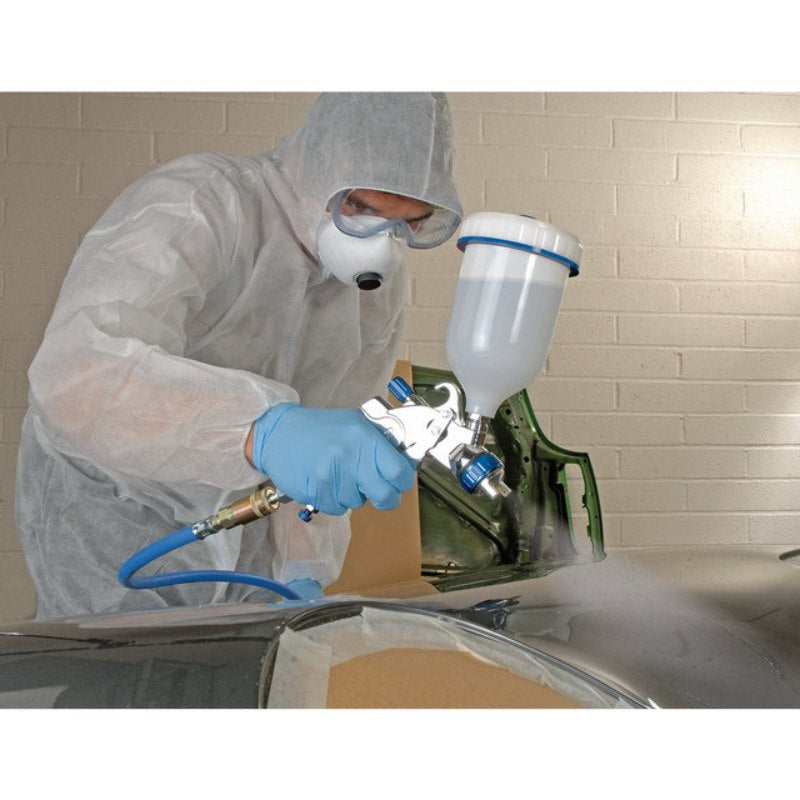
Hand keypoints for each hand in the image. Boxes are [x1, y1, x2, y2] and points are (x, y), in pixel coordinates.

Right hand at [250, 403, 415, 515]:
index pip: (400, 472)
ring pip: (358, 503)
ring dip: (352, 494)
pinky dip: (334, 500)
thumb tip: (406, 460)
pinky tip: (325, 482)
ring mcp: (331, 476)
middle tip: (375, 490)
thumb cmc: (320, 429)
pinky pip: (337, 508)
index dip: (402, 481)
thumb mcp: (355, 423)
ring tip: (339, 475)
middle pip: (385, 496)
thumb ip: (380, 441)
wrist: (279, 433)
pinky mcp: (315, 491)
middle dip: (384, 497)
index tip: (398, 481)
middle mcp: (350, 456)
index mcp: (365, 437)